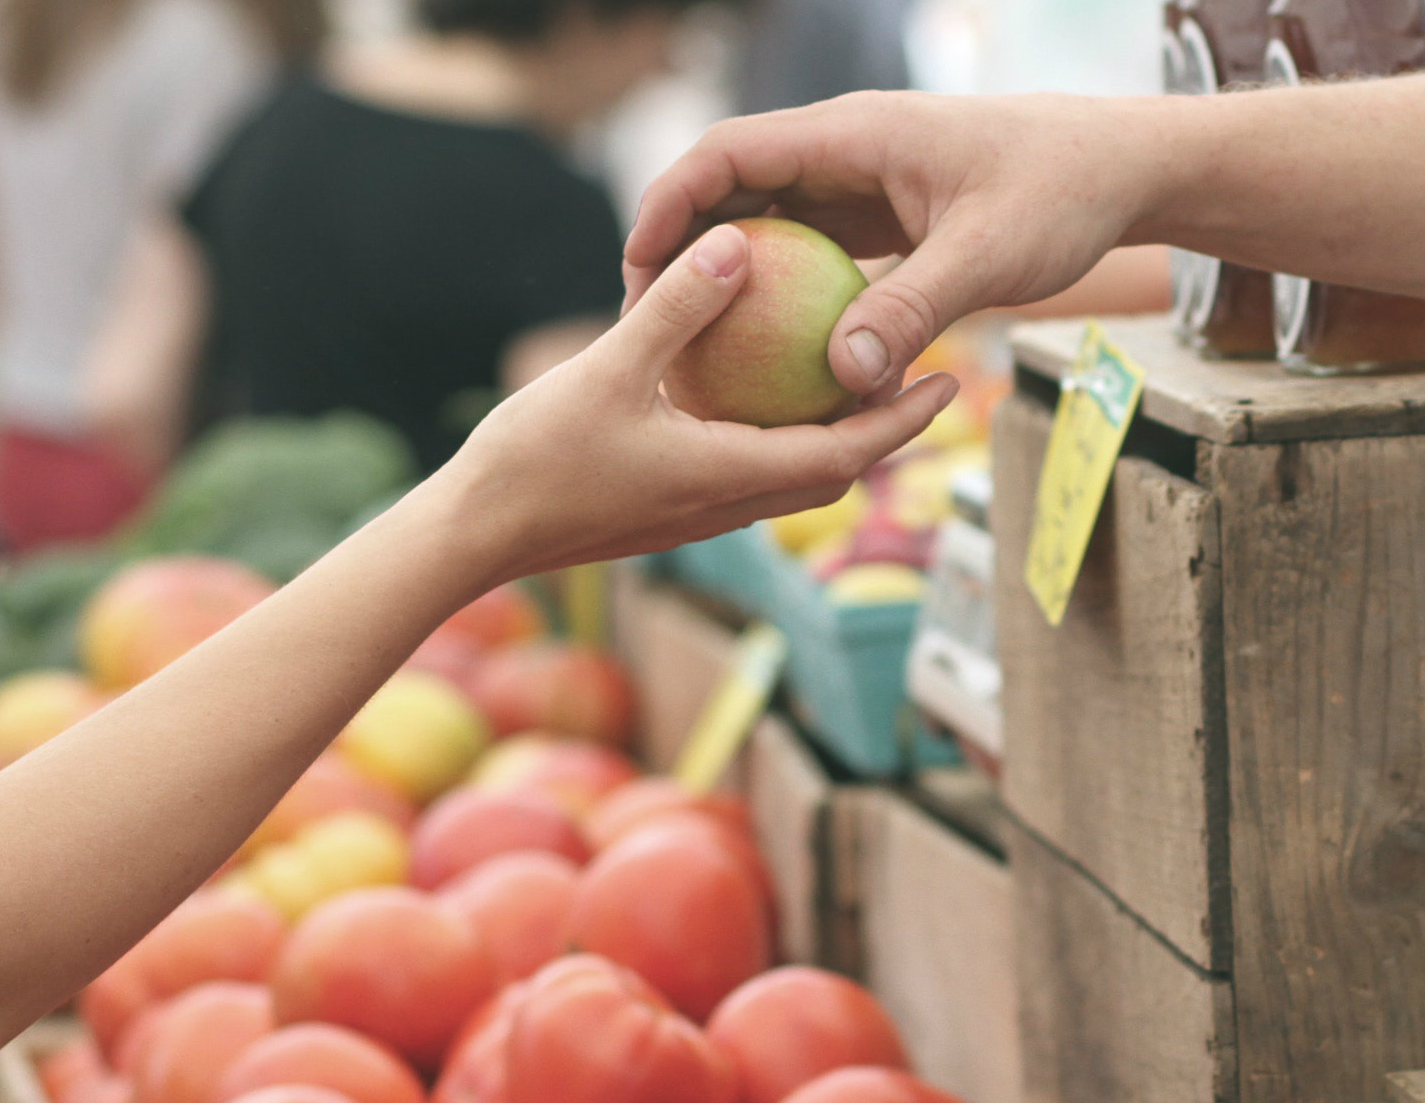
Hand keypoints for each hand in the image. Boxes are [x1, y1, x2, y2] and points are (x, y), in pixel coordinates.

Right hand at [440, 221, 958, 585]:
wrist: (474, 536)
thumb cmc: (535, 459)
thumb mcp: (608, 369)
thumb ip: (677, 309)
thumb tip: (738, 244)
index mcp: (729, 477)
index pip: (846, 455)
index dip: (903, 421)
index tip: (949, 383)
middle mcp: (727, 506)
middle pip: (833, 471)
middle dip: (885, 430)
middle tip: (925, 376)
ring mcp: (697, 514)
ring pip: (790, 477)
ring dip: (833, 437)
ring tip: (858, 381)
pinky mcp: (669, 511)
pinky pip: (746, 472)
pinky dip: (776, 438)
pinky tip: (760, 394)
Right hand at [625, 92, 1170, 394]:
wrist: (1120, 169)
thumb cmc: (1061, 194)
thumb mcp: (988, 257)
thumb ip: (913, 310)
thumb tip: (842, 376)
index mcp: (854, 135)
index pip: (730, 153)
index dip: (671, 203)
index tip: (638, 268)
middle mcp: (847, 152)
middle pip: (734, 187)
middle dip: (683, 246)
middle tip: (646, 321)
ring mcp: (864, 184)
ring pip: (771, 222)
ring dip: (730, 276)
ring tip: (693, 346)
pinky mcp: (885, 218)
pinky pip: (814, 253)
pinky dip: (785, 296)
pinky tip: (771, 358)